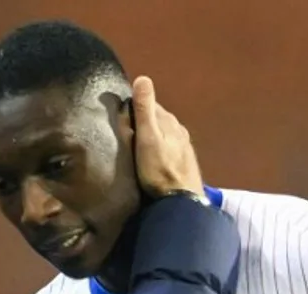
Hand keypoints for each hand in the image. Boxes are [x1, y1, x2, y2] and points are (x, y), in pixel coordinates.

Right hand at [131, 76, 204, 198]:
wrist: (181, 201)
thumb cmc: (159, 170)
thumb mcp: (147, 138)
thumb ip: (144, 109)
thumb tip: (143, 78)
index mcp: (169, 121)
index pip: (151, 104)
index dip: (136, 107)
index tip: (122, 113)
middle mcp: (179, 130)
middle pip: (159, 119)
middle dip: (145, 121)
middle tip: (127, 130)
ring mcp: (184, 147)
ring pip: (166, 134)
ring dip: (153, 135)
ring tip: (138, 145)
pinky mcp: (185, 162)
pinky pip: (170, 148)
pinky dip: (161, 148)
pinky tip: (154, 158)